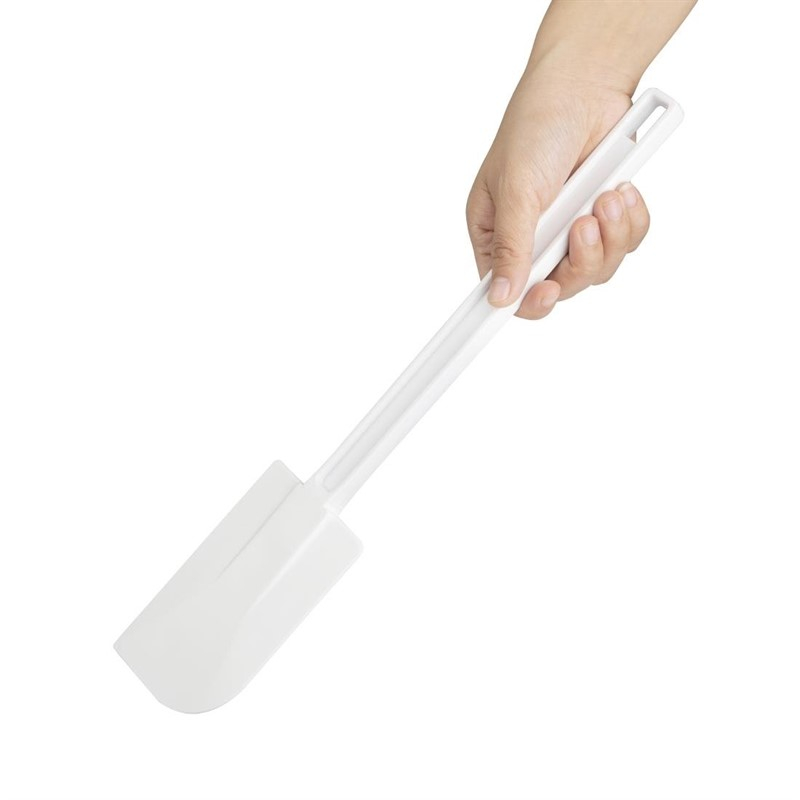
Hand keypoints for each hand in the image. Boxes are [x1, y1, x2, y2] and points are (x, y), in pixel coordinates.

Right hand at [467, 70, 650, 318]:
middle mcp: (532, 240)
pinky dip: (631, 222)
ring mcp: (569, 231)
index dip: (527, 302)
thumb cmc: (535, 127)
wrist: (586, 85)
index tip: (547, 294)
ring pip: (597, 269)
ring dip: (610, 236)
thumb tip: (500, 298)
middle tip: (584, 223)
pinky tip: (622, 191)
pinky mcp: (604, 218)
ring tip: (607, 197)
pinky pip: (625, 244)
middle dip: (581, 258)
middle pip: (560, 286)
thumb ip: (511, 248)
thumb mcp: (516, 191)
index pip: (505, 291)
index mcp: (496, 236)